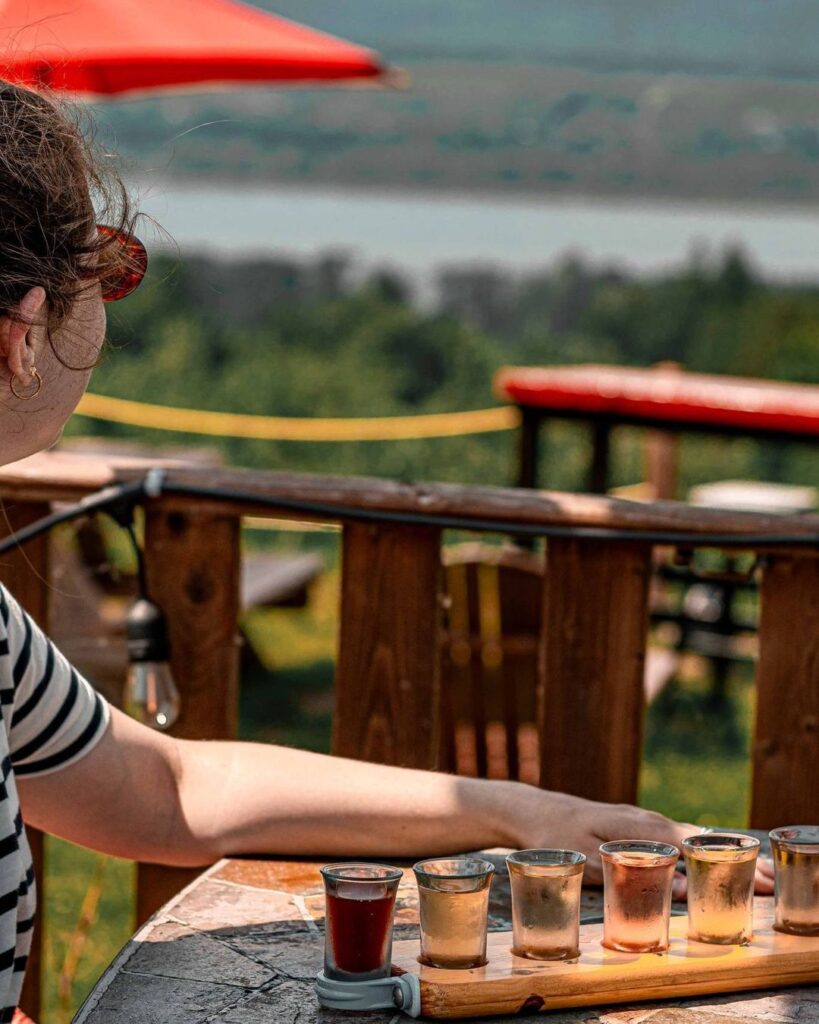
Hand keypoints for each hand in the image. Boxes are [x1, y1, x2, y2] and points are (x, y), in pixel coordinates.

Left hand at [510, 788, 773, 896]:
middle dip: (736, 860)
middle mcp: (648, 820)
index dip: (730, 865)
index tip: (759, 880)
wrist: (532, 810)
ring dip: (721, 853)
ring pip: (690, 837)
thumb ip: (635, 874)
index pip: (697, 847)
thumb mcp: (590, 860)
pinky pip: (674, 836)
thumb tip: (684, 888)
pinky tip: (711, 857)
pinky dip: (699, 847)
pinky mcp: (633, 825)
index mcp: (642, 827)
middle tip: (767, 881)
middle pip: (701, 841)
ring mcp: (641, 821)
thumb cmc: (557, 836)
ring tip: (752, 871)